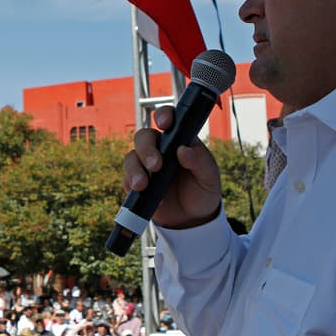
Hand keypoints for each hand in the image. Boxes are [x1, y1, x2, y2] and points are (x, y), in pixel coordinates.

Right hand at [125, 104, 223, 227]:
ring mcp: (146, 166)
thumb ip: (199, 162)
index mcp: (179, 140)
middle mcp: (160, 149)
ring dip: (135, 169)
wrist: (192, 219)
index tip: (165, 125)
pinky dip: (133, 186)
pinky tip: (150, 197)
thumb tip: (183, 150)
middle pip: (143, 137)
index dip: (163, 116)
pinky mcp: (137, 184)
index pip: (168, 119)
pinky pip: (126, 179)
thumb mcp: (209, 177)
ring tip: (143, 185)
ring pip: (131, 157)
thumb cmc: (203, 191)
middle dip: (146, 149)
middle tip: (156, 166)